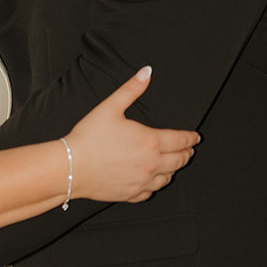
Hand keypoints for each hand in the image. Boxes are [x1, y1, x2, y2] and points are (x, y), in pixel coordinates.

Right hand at [68, 67, 198, 203]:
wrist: (71, 167)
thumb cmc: (88, 138)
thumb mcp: (110, 107)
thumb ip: (131, 89)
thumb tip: (146, 73)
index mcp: (150, 141)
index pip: (181, 140)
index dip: (191, 137)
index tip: (196, 137)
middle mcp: (151, 164)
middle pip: (180, 160)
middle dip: (187, 153)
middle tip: (189, 149)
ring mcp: (142, 181)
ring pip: (168, 178)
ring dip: (174, 169)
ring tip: (173, 163)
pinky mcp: (131, 194)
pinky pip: (151, 192)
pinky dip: (156, 185)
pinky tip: (152, 180)